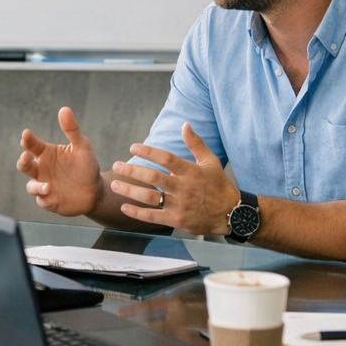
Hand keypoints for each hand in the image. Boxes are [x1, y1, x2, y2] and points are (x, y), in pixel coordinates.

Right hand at [18, 107, 103, 216]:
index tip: (26, 134)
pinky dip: (44, 197)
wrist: (95, 191)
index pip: (32, 145)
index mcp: (46, 153)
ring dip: (35, 186)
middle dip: (23, 162)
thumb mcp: (82, 146)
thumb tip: (64, 109)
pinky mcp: (48, 200)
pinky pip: (41, 199)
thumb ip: (72, 129)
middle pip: (24, 165)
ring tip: (47, 186)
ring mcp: (43, 185)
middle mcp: (42, 169)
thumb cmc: (86, 166)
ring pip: (31, 186)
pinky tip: (51, 194)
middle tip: (27, 158)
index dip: (27, 139)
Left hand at [111, 123, 237, 234]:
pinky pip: (154, 217)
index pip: (166, 158)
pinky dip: (138, 213)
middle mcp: (184, 188)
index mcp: (191, 171)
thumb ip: (195, 143)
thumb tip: (185, 124)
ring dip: (130, 191)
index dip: (148, 152)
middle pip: (153, 177)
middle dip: (132, 171)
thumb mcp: (210, 161)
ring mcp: (180, 205)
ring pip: (150, 197)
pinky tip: (124, 207)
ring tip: (115, 184)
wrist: (230, 213)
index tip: (133, 147)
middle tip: (116, 166)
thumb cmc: (219, 185)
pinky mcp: (177, 220)